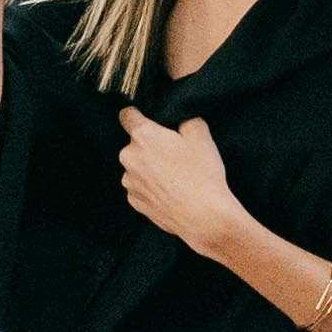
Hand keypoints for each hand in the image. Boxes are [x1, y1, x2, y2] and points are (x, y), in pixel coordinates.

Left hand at [117, 107, 244, 256]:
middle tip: (175, 155)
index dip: (137, 115)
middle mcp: (129, 157)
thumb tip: (180, 121)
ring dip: (150, 168)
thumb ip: (185, 119)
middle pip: (135, 144)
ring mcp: (130, 182)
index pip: (127, 115)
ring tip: (176, 177)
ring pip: (137, 167)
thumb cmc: (202, 174)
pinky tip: (172, 192)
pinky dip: (152, 188)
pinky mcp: (135, 202)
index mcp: (143, 136)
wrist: (203, 216)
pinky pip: (140, 188)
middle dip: (151, 146)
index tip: (145, 119)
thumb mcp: (201, 135)